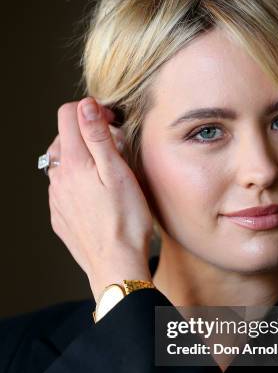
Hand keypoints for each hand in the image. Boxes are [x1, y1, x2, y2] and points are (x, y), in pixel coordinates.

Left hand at [47, 97, 153, 298]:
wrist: (116, 266)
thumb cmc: (125, 222)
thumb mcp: (118, 172)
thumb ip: (99, 137)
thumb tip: (86, 106)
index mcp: (74, 163)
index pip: (68, 115)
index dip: (91, 111)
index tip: (111, 123)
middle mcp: (58, 178)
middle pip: (63, 138)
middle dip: (86, 134)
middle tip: (115, 150)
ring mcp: (56, 199)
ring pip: (62, 165)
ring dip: (81, 160)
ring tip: (106, 175)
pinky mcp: (60, 217)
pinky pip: (63, 189)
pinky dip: (77, 184)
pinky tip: (97, 197)